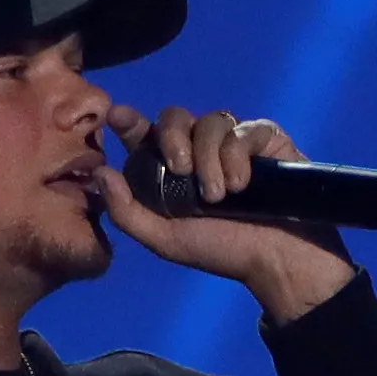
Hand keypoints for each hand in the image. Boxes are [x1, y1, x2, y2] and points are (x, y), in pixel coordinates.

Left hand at [98, 104, 360, 321]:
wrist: (275, 259)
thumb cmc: (222, 251)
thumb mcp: (165, 240)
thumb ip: (128, 212)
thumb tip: (101, 173)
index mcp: (170, 169)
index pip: (144, 133)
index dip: (130, 121)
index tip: (118, 116)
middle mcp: (199, 149)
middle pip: (175, 116)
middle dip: (172, 138)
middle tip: (181, 170)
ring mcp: (232, 141)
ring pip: (210, 121)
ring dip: (209, 158)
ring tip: (219, 196)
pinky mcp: (264, 138)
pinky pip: (243, 130)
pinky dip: (237, 156)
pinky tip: (242, 185)